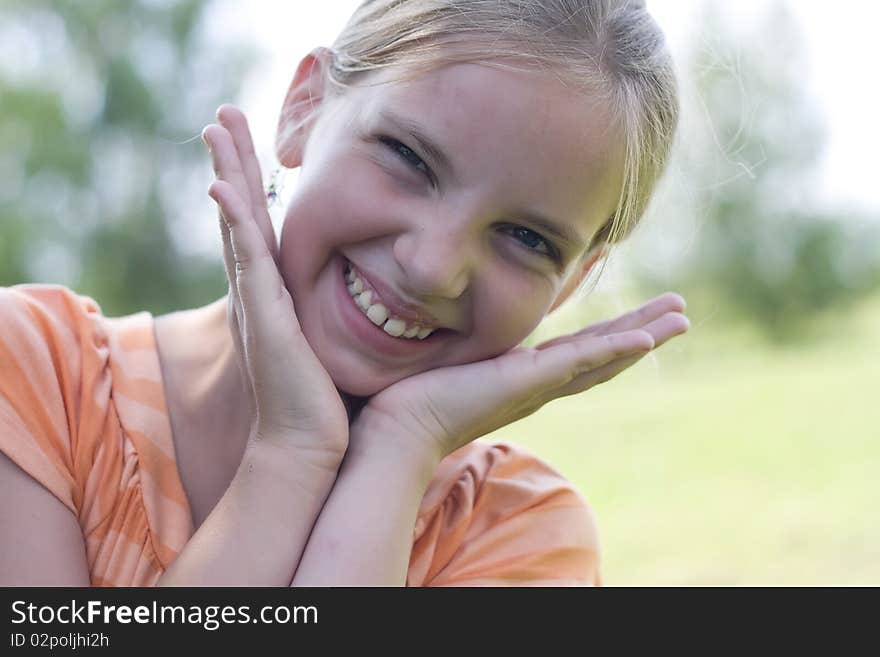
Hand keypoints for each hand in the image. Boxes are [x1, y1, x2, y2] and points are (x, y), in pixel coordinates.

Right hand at [202, 104, 348, 464]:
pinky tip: (221, 188)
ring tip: (216, 128)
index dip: (255, 184)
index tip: (254, 144)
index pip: (264, 227)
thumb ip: (356, 315)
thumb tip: (392, 299)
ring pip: (237, 224)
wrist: (313, 448)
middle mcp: (262, 292)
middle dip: (234, 162)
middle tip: (223, 117)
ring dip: (226, 174)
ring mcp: (258, 303)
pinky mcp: (262, 318)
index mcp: (280, 295)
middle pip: (242, 213)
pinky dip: (232, 223)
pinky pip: (246, 261)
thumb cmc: (332, 404)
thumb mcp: (343, 344)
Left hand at [351, 293, 689, 461]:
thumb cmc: (410, 400)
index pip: (579, 352)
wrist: (395, 431)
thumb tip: (453, 318)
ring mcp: (536, 386)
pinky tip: (644, 339)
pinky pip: (577, 364)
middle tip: (682, 313)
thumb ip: (463, 343)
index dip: (613, 334)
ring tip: (683, 318)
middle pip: (605, 356)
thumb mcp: (450, 359)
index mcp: (524, 378)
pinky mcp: (524, 383)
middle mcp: (539, 385)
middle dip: (644, 332)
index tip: (640, 315)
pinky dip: (612, 351)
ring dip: (644, 337)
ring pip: (603, 358)